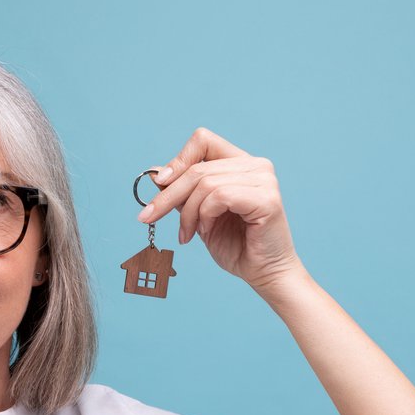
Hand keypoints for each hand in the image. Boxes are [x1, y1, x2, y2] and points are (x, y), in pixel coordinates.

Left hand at [137, 126, 306, 291]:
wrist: (264, 274)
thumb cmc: (236, 246)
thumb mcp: (200, 216)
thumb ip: (183, 193)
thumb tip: (156, 174)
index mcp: (241, 163)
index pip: (203, 141)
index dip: (178, 160)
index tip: (159, 183)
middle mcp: (256, 165)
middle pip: (198, 167)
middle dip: (168, 194)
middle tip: (148, 216)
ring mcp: (264, 179)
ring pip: (205, 183)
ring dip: (187, 213)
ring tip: (187, 234)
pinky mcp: (266, 198)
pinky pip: (220, 196)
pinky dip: (205, 216)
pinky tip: (206, 231)